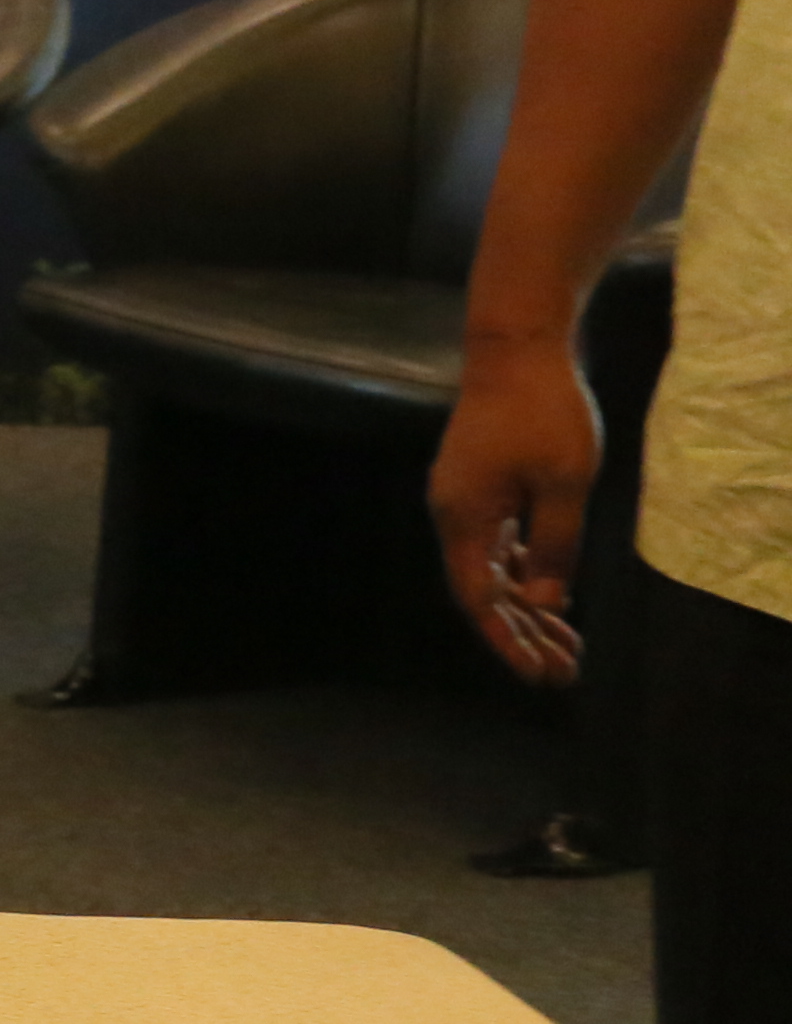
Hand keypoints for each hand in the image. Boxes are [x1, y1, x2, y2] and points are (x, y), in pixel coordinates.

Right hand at [431, 325, 599, 685]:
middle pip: (483, 591)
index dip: (507, 640)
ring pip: (492, 569)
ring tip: (569, 646)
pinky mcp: (480, 486)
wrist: (516, 349)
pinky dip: (524, 574)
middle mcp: (454, 514)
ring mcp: (464, 499)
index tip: (539, 675)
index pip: (479, 598)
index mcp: (464, 517)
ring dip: (527, 608)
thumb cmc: (544, 412)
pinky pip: (497, 545)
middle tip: (565, 673)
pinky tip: (552, 595)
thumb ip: (553, 547)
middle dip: (523, 635)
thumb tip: (543, 602)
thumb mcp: (564, 484)